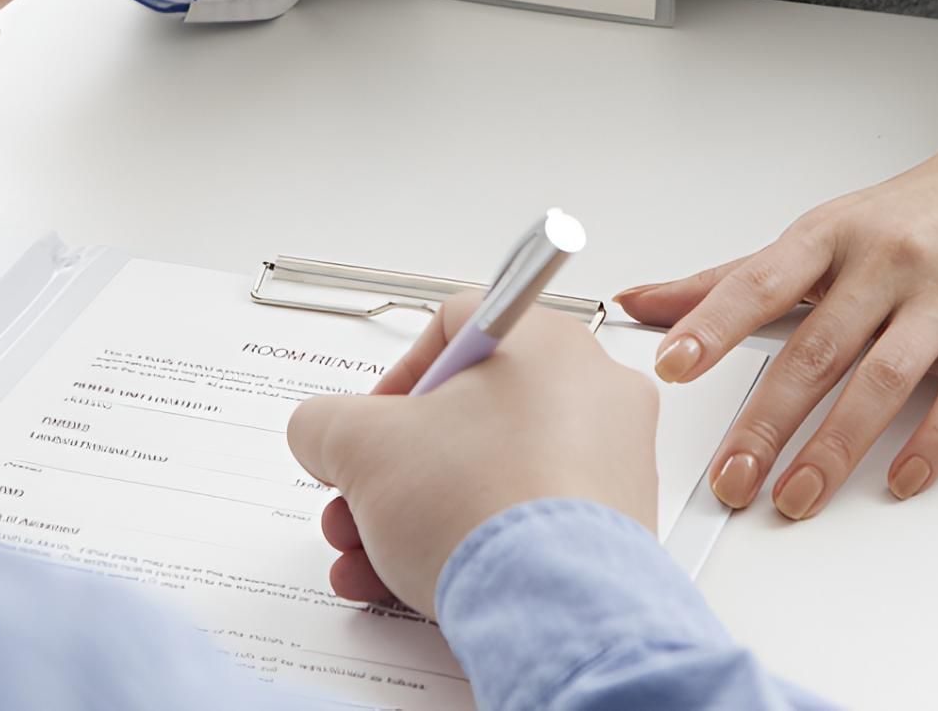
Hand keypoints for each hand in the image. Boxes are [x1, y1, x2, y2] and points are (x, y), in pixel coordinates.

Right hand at [285, 295, 658, 616]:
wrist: (556, 609)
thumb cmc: (483, 510)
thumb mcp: (358, 447)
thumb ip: (322, 422)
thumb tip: (323, 434)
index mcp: (543, 340)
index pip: (454, 327)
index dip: (396, 377)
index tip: (371, 423)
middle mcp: (592, 389)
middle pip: (466, 413)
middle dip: (394, 466)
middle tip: (360, 499)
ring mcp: (612, 459)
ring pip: (490, 471)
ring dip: (416, 512)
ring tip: (369, 555)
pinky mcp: (615, 524)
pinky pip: (526, 518)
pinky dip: (470, 541)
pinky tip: (412, 580)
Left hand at [615, 68, 937, 520]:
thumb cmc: (911, 214)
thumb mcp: (819, 233)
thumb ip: (731, 280)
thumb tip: (640, 303)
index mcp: (831, 235)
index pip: (759, 283)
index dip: (712, 325)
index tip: (672, 365)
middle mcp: (887, 263)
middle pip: (816, 349)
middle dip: (766, 421)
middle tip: (730, 476)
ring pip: (883, 380)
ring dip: (834, 447)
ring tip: (794, 496)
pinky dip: (932, 442)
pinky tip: (898, 480)